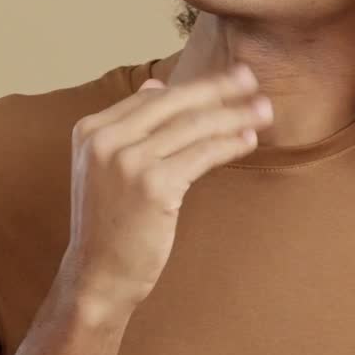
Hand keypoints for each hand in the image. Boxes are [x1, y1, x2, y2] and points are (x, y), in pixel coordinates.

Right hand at [59, 64, 272, 315]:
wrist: (97, 275)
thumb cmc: (109, 225)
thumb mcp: (105, 168)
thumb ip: (128, 126)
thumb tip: (155, 86)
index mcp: (91, 130)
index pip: (152, 98)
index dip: (192, 88)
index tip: (224, 81)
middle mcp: (105, 140)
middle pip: (174, 104)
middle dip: (218, 89)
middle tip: (250, 80)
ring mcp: (127, 162)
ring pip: (193, 127)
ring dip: (234, 115)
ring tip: (263, 111)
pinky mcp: (153, 185)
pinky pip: (202, 154)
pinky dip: (229, 144)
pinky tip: (248, 139)